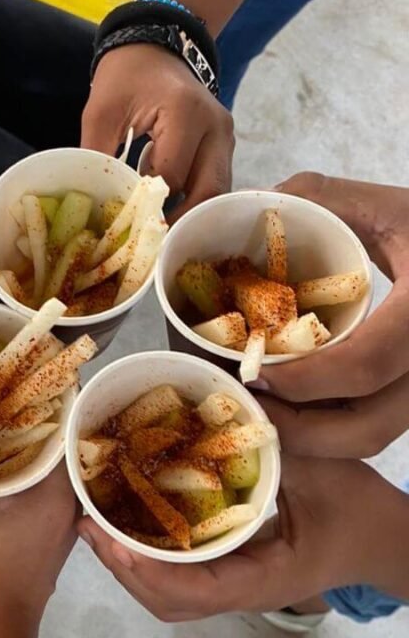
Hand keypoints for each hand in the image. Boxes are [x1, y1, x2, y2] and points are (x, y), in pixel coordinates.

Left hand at [77, 456, 408, 621]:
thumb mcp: (325, 470)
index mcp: (262, 580)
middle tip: (86, 523)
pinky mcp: (230, 571)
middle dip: (121, 567)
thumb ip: (281, 438)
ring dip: (127, 562)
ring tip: (94, 521)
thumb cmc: (360, 512)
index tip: (108, 537)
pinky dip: (147, 553)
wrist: (385, 540)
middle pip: (166, 601)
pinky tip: (129, 518)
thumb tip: (236, 395)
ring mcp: (233, 585)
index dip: (146, 570)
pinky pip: (179, 573)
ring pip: (168, 593)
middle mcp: (241, 591)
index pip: (193, 592)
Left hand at [81, 45, 233, 219]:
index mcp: (186, 113)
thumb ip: (99, 154)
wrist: (154, 45)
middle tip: (154, 245)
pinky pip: (215, 181)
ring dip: (192, 213)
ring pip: (218, 191)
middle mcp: (216, 126)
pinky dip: (195, 200)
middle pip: (209, 191)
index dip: (152, 205)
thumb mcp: (101, 111)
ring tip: (161, 233)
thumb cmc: (126, 75)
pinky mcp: (224, 143)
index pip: (174, 177)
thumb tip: (99, 203)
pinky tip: (171, 212)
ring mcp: (225, 135)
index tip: (130, 226)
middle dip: (182, 221)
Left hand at [256, 173, 408, 457]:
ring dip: (307, 438)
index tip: (251, 372)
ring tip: (259, 406)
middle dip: (295, 431)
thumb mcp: (391, 207)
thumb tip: (253, 209)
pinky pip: (370, 428)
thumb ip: (322, 197)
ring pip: (368, 440)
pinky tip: (289, 404)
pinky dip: (325, 427)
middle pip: (365, 430)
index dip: (301, 380)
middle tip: (246, 403)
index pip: (364, 365)